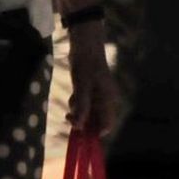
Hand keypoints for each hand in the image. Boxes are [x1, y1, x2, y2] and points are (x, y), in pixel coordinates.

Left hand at [65, 19, 121, 136]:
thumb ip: (82, 108)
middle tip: (69, 116)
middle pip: (96, 120)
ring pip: (88, 112)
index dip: (94, 132)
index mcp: (109, 100)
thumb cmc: (86, 65)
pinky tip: (72, 95)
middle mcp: (105, 100)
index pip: (107, 124)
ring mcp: (98, 95)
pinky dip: (77, 102)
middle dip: (83, 121)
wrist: (85, 45)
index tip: (80, 132)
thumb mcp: (82, 87)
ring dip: (79, 111)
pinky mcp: (90, 90)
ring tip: (71, 102)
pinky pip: (84, 103)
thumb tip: (80, 127)